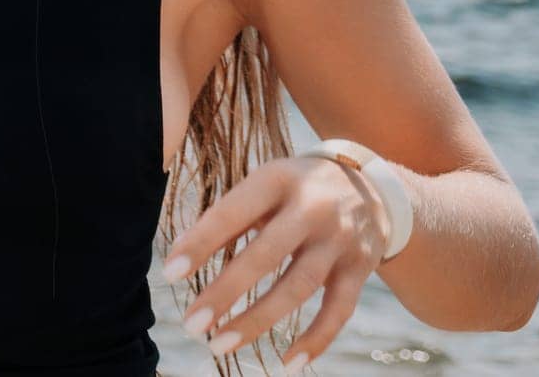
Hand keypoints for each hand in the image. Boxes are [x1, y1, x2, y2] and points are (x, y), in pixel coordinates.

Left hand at [159, 154, 392, 370]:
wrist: (370, 186)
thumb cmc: (293, 189)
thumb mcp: (263, 185)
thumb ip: (227, 217)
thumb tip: (180, 254)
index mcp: (277, 180)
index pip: (232, 213)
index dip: (200, 243)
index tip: (169, 273)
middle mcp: (313, 208)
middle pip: (265, 255)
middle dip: (225, 292)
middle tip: (191, 324)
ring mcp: (340, 241)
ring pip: (298, 288)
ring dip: (257, 321)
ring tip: (219, 344)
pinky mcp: (360, 269)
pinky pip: (339, 311)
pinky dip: (316, 339)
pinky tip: (287, 364)